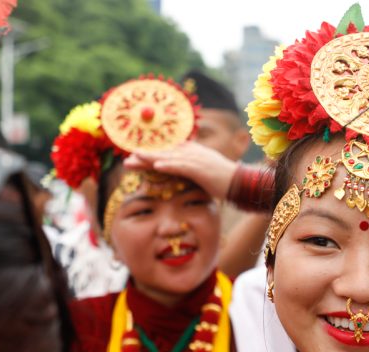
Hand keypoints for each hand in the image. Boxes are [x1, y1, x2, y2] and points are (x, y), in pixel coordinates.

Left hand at [123, 141, 238, 199]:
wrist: (241, 183)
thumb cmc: (225, 181)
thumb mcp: (205, 173)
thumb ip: (192, 172)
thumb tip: (181, 177)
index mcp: (192, 152)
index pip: (167, 152)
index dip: (151, 156)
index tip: (135, 160)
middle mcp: (192, 152)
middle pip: (164, 153)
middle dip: (145, 157)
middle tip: (127, 161)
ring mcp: (196, 159)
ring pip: (168, 157)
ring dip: (150, 159)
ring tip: (134, 160)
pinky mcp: (200, 168)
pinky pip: (181, 166)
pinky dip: (168, 165)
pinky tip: (156, 166)